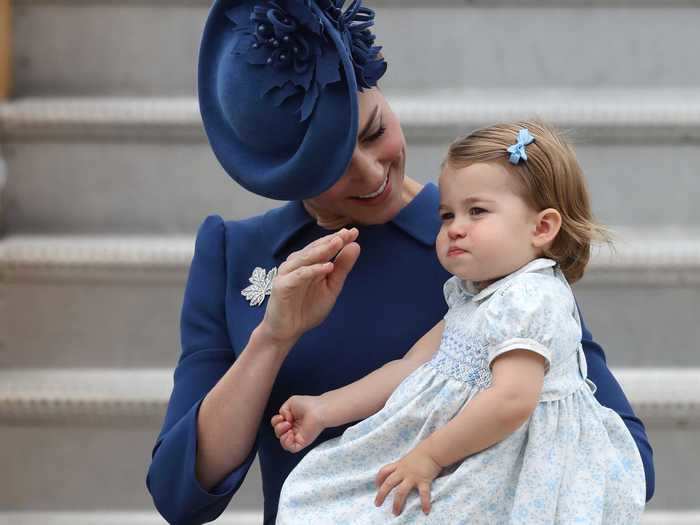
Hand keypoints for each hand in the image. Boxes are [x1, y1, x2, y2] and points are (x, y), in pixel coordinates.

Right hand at [260, 228, 359, 345]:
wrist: (288, 331)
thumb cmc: (307, 308)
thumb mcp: (331, 287)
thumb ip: (341, 268)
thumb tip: (355, 245)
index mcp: (309, 263)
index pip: (325, 247)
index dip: (339, 239)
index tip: (355, 232)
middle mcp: (297, 264)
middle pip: (315, 249)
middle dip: (332, 240)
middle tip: (348, 233)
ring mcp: (288, 273)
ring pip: (305, 258)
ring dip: (322, 250)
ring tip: (338, 243)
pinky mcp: (281, 285)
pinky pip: (299, 275)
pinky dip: (312, 270)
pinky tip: (327, 267)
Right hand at [271, 395, 326, 452]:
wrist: (317, 410)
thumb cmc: (307, 405)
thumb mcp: (290, 403)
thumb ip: (283, 410)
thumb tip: (285, 420)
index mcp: (291, 419)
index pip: (278, 424)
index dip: (276, 421)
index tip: (282, 417)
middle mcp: (294, 428)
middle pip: (279, 434)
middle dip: (279, 428)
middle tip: (288, 422)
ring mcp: (298, 436)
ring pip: (283, 442)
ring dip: (282, 436)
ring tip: (289, 428)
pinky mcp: (302, 442)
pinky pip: (290, 448)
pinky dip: (287, 443)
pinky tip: (290, 435)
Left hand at [374, 447, 441, 515]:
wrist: (433, 450)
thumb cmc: (422, 452)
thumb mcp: (408, 457)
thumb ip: (403, 465)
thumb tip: (400, 470)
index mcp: (399, 465)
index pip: (384, 471)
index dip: (378, 479)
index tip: (376, 486)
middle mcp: (403, 472)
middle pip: (388, 483)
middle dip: (381, 494)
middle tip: (377, 504)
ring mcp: (413, 477)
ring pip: (401, 491)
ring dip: (397, 503)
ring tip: (395, 513)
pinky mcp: (423, 480)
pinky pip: (423, 494)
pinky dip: (425, 503)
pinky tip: (426, 511)